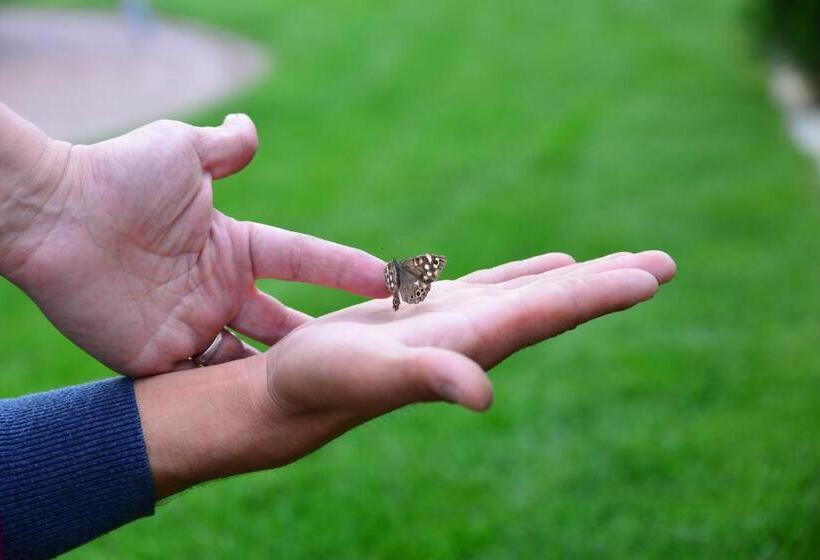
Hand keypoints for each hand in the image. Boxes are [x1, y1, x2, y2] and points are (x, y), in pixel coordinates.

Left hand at [1, 114, 386, 375]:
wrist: (54, 216)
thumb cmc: (118, 176)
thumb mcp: (182, 149)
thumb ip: (224, 147)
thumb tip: (249, 129)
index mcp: (231, 246)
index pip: (302, 259)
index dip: (345, 269)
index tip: (392, 279)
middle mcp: (217, 289)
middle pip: (284, 322)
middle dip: (324, 339)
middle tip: (371, 356)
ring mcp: (190, 326)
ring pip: (250, 360)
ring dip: (282, 377)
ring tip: (328, 396)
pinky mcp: (158, 358)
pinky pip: (205, 384)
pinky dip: (233, 397)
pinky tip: (271, 411)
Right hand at [264, 250, 674, 431]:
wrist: (297, 391)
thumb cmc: (324, 383)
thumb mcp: (372, 374)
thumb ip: (427, 378)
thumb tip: (483, 396)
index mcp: (474, 342)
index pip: (550, 312)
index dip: (600, 293)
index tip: (651, 277)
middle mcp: (479, 334)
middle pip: (558, 301)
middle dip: (610, 281)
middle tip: (665, 263)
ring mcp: (462, 321)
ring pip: (535, 290)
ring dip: (583, 276)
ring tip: (627, 263)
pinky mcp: (438, 311)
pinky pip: (498, 284)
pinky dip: (532, 273)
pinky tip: (556, 265)